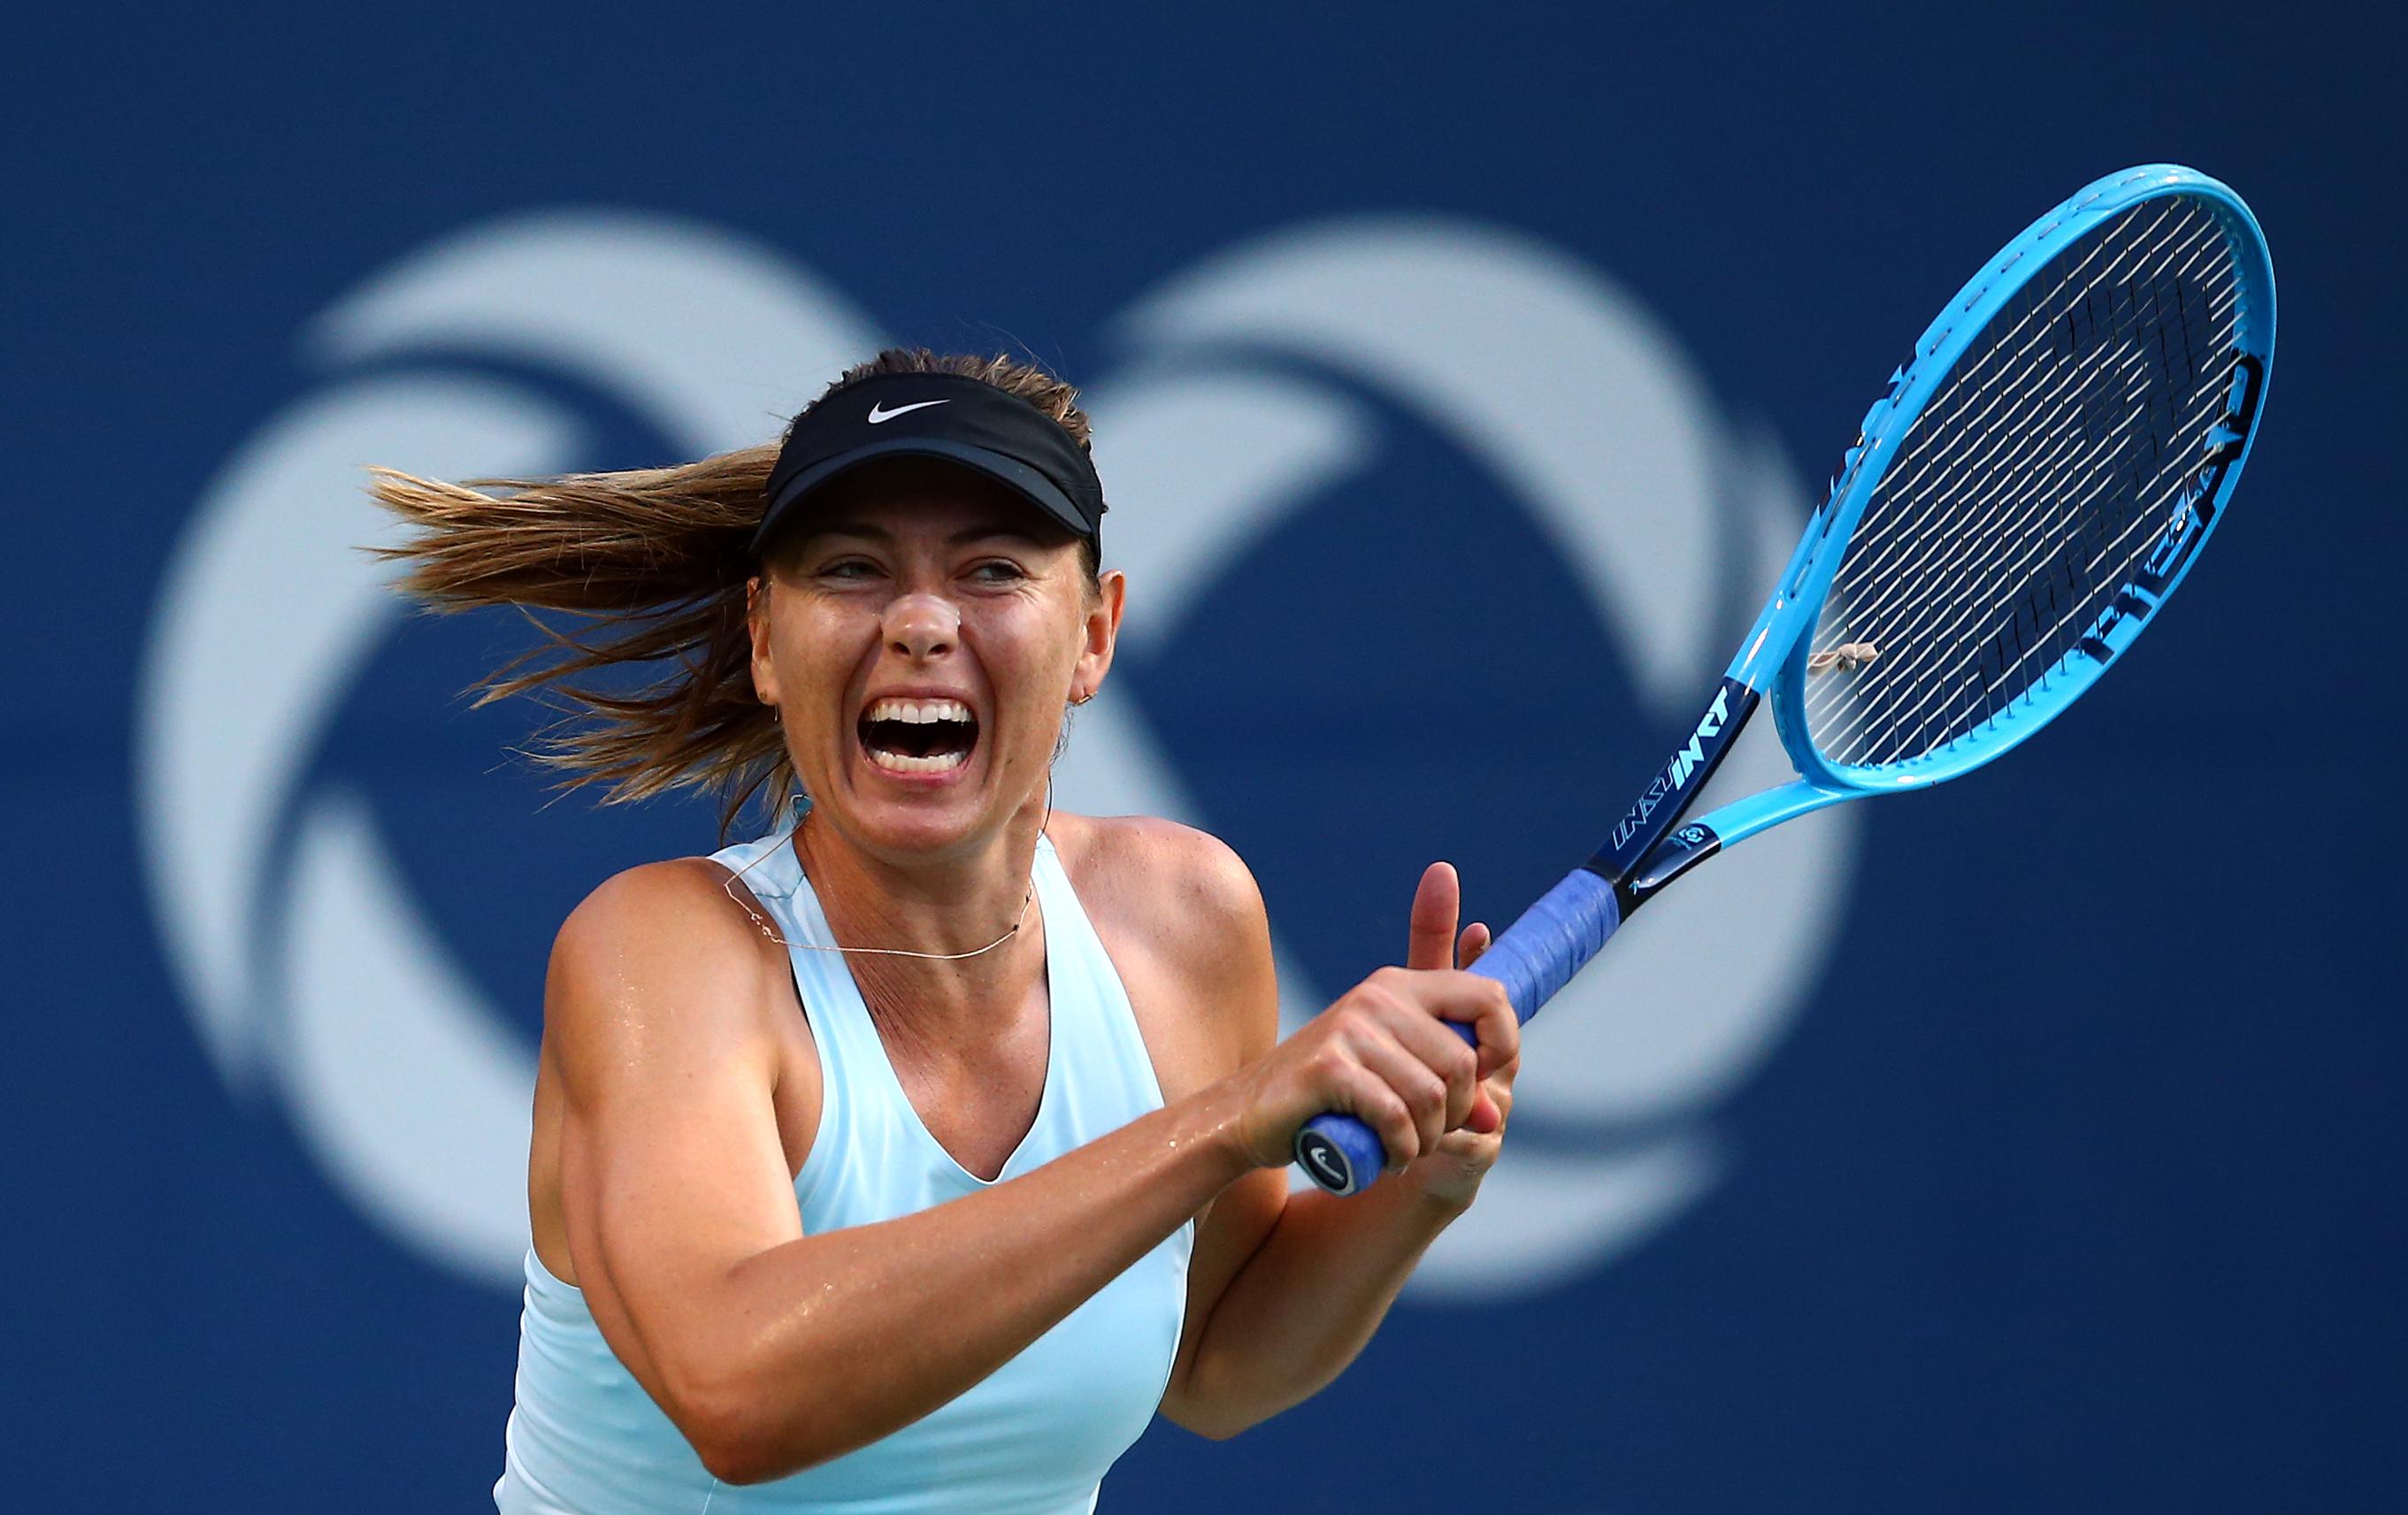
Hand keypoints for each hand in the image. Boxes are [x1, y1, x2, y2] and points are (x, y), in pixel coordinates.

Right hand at [1225, 867, 1517, 1175]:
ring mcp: (1351, 1027)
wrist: (1246, 1116)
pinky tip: (1387, 1157)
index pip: (1489, 996)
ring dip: (1426, 1140)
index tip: (1479, 1086)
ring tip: (1403, 1149)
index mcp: (1400, 986)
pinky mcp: (1329, 1066)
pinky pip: (1396, 1116)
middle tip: (1426, 1134)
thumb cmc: (1328, 1099)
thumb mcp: (1393, 1075)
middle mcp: (1379, 996)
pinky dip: (1400, 1149)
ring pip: (1432, 1095)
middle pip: (1463, 1062)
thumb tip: (1493, 1115)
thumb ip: (1447, 1083)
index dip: (1502, 1044)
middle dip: (1455, 1115)